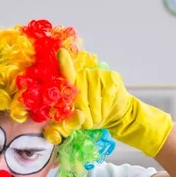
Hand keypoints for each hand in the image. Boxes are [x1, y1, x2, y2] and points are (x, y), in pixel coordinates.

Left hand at [57, 48, 172, 156]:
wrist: (114, 113)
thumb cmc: (91, 115)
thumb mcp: (79, 119)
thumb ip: (73, 118)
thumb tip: (80, 114)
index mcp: (71, 82)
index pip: (67, 73)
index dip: (64, 63)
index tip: (61, 53)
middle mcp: (83, 73)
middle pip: (80, 96)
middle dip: (84, 114)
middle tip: (88, 123)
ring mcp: (98, 73)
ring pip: (94, 98)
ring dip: (95, 114)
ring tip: (96, 118)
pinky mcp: (112, 77)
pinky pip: (107, 96)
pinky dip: (105, 109)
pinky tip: (105, 112)